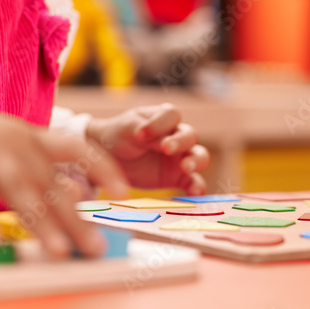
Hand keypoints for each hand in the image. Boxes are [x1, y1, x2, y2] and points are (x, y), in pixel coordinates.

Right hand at [0, 86, 130, 257]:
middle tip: (93, 248)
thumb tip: (72, 202)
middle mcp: (12, 139)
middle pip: (49, 180)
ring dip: (39, 221)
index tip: (124, 191)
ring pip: (18, 187)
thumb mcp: (3, 154)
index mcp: (28, 136)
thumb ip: (33, 174)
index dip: (102, 166)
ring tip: (56, 251)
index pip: (76, 146)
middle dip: (74, 217)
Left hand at [85, 103, 209, 194]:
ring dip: (196, 161)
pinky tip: (194, 193)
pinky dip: (197, 187)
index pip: (171, 115)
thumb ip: (143, 132)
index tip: (140, 134)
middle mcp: (176, 136)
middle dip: (180, 141)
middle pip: (190, 135)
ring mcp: (179, 157)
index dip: (159, 123)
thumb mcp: (126, 130)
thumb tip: (160, 142)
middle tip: (165, 149)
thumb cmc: (118, 136)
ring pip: (199, 156)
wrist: (110, 158)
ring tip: (185, 168)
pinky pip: (194, 182)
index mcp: (162, 118)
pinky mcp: (178, 177)